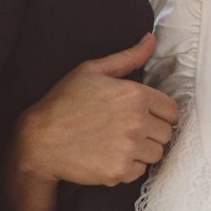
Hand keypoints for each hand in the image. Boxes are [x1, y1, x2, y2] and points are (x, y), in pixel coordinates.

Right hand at [11, 34, 179, 187]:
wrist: (38, 141)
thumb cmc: (63, 103)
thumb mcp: (92, 71)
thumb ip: (127, 57)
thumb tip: (150, 39)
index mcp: (134, 95)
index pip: (171, 110)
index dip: (158, 113)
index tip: (142, 115)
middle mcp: (135, 122)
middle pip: (166, 133)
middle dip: (151, 132)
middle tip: (126, 130)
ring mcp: (128, 149)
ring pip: (156, 154)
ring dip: (142, 150)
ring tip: (117, 142)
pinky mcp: (119, 171)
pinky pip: (140, 171)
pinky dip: (128, 167)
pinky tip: (109, 156)